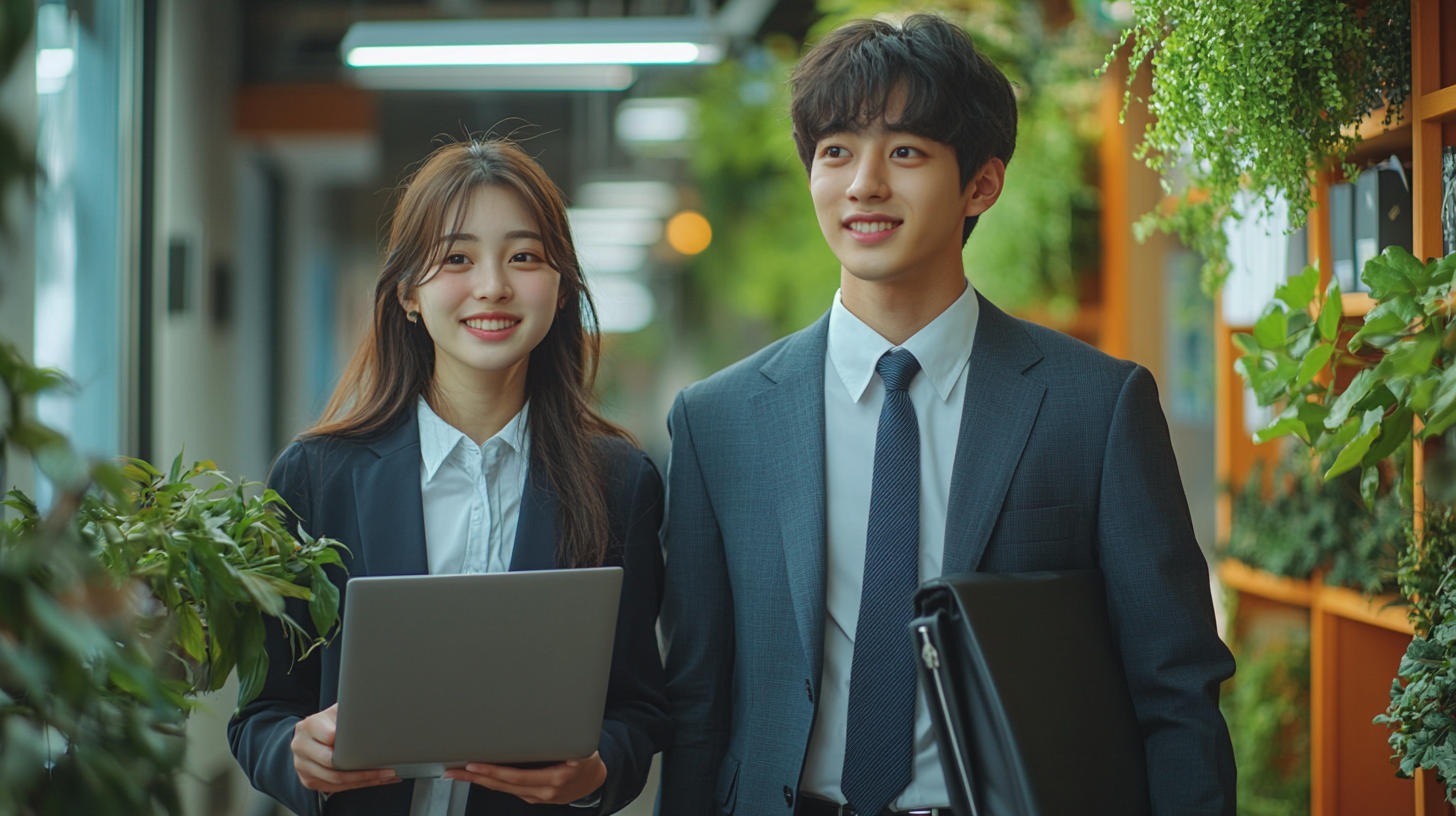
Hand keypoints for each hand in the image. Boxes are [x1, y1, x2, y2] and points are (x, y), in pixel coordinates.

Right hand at [291, 704, 400, 792]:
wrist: (305, 736)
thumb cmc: (327, 722)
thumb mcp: (335, 712)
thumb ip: (350, 711)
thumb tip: (378, 709)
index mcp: (309, 726)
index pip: (331, 737)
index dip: (351, 743)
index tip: (374, 746)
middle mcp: (301, 747)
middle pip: (333, 763)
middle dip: (363, 769)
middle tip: (389, 768)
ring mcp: (303, 766)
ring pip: (336, 779)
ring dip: (365, 780)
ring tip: (388, 776)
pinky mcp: (309, 780)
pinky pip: (335, 787)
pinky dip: (358, 785)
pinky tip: (376, 780)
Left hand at [443, 751, 606, 804]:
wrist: (596, 780)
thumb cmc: (587, 760)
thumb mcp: (580, 747)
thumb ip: (561, 739)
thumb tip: (540, 723)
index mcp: (554, 778)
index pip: (516, 776)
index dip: (493, 771)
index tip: (474, 764)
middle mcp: (543, 791)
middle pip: (502, 785)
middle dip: (475, 777)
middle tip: (453, 771)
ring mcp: (538, 797)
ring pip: (503, 789)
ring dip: (479, 781)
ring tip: (459, 773)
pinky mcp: (534, 797)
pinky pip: (510, 790)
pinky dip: (493, 782)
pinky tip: (480, 776)